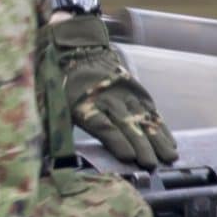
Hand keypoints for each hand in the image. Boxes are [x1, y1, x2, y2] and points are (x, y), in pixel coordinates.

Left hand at [49, 14, 176, 166]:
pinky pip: (151, 111)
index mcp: (84, 105)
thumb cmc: (64, 86)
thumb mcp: (54, 105)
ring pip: (143, 118)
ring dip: (157, 139)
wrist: (80, 52)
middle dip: (141, 145)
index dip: (116, 140)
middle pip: (126, 124)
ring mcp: (125, 94)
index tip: (128, 157)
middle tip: (152, 165)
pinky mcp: (137, 91)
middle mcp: (107, 99)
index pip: (102, 125)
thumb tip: (46, 156)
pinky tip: (170, 142)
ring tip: (169, 157)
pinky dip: (162, 127)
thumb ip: (54, 129)